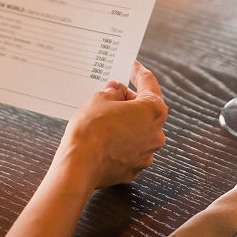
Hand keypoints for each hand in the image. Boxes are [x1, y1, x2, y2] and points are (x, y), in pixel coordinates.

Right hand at [57, 61, 167, 188]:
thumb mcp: (100, 99)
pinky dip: (122, 141)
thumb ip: (113, 92)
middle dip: (131, 99)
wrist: (80, 164)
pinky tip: (106, 137)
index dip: (139, 72)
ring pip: (140, 131)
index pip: (149, 83)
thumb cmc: (92, 129)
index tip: (134, 67)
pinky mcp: (134, 168)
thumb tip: (117, 92)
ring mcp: (146, 154)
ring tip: (107, 115)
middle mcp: (156, 133)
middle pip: (147, 109)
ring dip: (127, 122)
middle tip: (115, 92)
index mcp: (153, 110)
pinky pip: (131, 149)